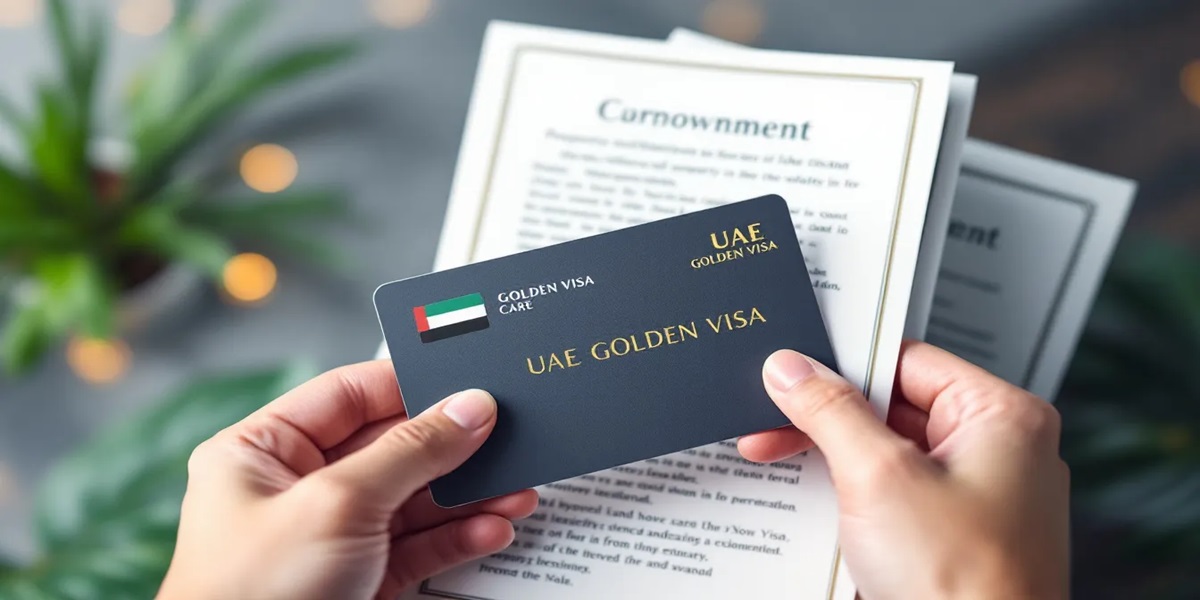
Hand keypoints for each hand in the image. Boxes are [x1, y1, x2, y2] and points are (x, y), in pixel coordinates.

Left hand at [159, 361, 537, 599]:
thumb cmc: (250, 597)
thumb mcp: (337, 504)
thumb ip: (411, 451)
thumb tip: (468, 408)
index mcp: (262, 451)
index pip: (348, 395)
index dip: (410, 386)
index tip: (467, 382)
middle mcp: (295, 489)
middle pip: (391, 447)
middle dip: (452, 447)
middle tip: (506, 435)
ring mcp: (330, 538)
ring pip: (413, 501)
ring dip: (467, 496)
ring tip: (515, 490)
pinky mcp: (359, 581)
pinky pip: (417, 548)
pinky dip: (457, 539)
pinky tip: (492, 529)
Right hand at [740, 342, 1068, 599]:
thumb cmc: (967, 588)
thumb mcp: (879, 477)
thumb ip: (831, 411)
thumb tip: (794, 370)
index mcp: (1002, 418)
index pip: (907, 360)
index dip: (844, 364)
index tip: (792, 372)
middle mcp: (997, 452)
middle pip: (892, 407)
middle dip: (826, 419)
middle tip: (772, 424)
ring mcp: (975, 499)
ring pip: (886, 455)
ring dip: (830, 461)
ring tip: (779, 461)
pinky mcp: (950, 539)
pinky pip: (891, 498)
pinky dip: (848, 498)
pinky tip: (809, 506)